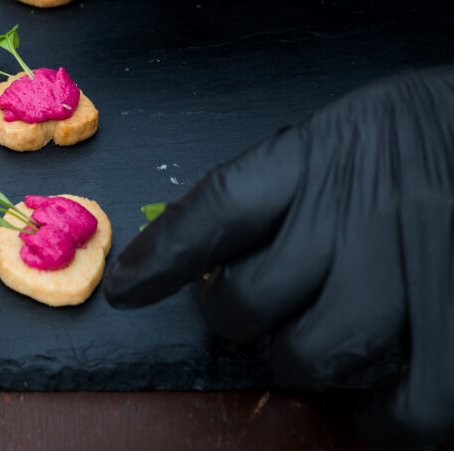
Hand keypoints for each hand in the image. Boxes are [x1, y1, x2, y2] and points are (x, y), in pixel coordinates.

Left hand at [104, 67, 453, 449]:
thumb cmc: (421, 133)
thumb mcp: (339, 132)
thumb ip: (278, 183)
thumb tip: (213, 254)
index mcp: (318, 154)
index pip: (217, 208)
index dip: (163, 257)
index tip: (126, 289)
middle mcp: (360, 209)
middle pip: (254, 300)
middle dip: (241, 319)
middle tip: (261, 310)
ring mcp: (417, 265)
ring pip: (319, 355)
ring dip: (309, 363)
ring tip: (326, 343)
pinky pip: (414, 402)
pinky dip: (387, 416)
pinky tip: (382, 394)